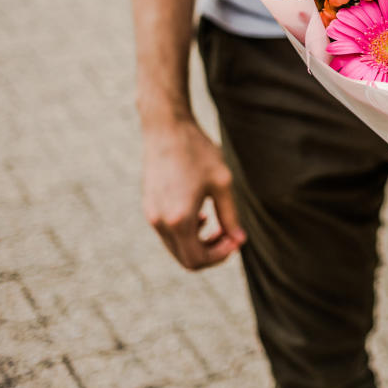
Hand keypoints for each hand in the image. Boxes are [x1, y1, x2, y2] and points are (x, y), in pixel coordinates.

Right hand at [141, 118, 245, 269]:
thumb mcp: (222, 183)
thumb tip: (239, 240)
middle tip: (230, 235)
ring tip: (219, 226)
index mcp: (179, 218)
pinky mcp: (148, 206)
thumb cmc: (197, 151)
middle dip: (211, 253)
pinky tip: (201, 216)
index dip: (220, 256)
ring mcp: (151, 214)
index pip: (197, 259)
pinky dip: (186, 233)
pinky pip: (168, 233)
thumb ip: (230, 216)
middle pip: (185, 259)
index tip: (236, 239)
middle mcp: (160, 221)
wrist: (166, 128)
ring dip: (199, 243)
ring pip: (176, 247)